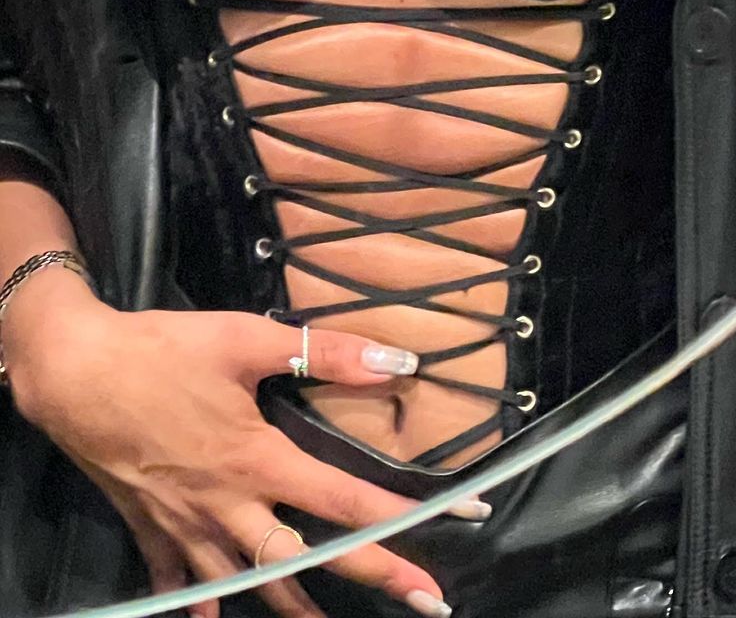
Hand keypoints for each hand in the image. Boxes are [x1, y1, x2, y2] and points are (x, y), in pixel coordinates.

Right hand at [7, 277, 463, 617]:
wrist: (76, 374)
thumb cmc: (164, 352)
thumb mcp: (247, 339)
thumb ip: (324, 352)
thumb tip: (397, 362)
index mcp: (259, 460)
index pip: (347, 500)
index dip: (405, 516)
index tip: (465, 520)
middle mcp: (231, 507)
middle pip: (307, 562)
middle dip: (371, 580)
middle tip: (426, 601)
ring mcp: (190, 529)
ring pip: (250, 588)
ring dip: (294, 613)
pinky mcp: (155, 534)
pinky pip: (184, 588)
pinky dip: (204, 610)